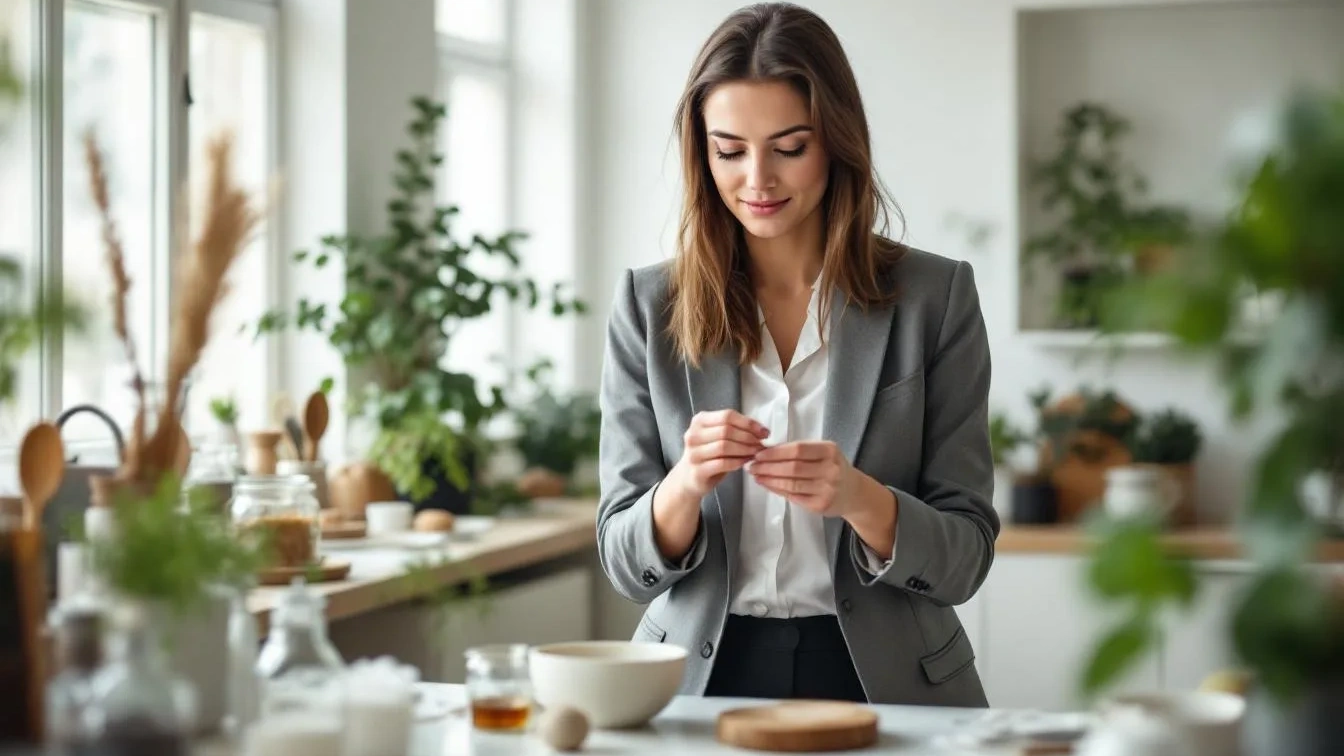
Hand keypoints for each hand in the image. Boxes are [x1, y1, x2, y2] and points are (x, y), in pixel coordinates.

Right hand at [667, 409, 769, 502]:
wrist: (688, 478)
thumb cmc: (708, 455)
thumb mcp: (717, 437)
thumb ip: (734, 430)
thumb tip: (761, 431)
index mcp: (700, 421)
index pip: (727, 416)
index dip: (748, 423)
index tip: (763, 431)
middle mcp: (693, 434)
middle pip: (726, 430)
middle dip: (748, 437)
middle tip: (761, 444)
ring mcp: (693, 453)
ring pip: (724, 446)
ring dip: (744, 449)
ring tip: (755, 453)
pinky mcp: (698, 471)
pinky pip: (722, 463)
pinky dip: (737, 462)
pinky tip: (745, 463)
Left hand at [747, 440, 862, 517]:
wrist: (853, 493)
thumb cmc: (833, 468)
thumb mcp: (823, 453)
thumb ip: (799, 451)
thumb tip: (767, 451)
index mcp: (830, 451)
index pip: (797, 450)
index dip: (775, 452)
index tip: (759, 453)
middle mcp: (830, 470)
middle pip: (792, 467)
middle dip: (768, 466)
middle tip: (752, 465)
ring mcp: (827, 489)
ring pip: (792, 484)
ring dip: (769, 479)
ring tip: (756, 475)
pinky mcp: (821, 505)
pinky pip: (794, 496)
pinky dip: (777, 490)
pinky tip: (767, 485)